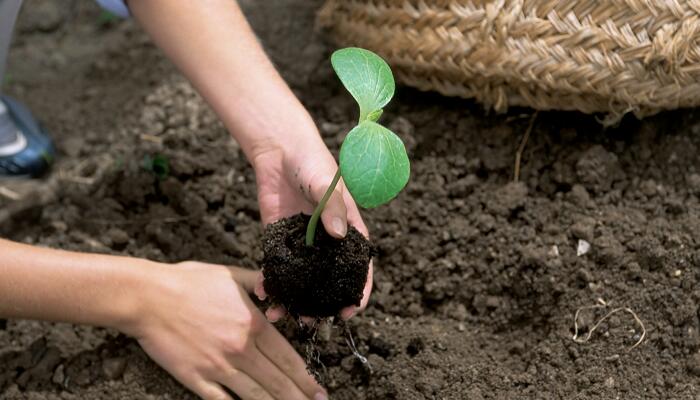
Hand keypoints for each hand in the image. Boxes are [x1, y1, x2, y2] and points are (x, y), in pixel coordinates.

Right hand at [125, 261, 326, 399]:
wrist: (148, 296)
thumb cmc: (189, 282)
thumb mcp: (232, 275)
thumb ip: (260, 282)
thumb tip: (277, 286)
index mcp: (253, 324)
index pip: (289, 358)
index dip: (306, 377)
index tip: (318, 389)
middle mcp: (241, 349)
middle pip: (277, 381)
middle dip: (299, 396)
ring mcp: (219, 366)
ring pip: (256, 396)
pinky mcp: (196, 378)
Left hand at [251, 135, 372, 320]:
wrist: (280, 150)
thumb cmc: (312, 162)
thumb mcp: (326, 183)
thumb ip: (333, 207)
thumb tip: (338, 234)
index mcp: (348, 230)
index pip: (359, 267)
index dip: (358, 292)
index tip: (350, 312)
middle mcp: (326, 242)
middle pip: (328, 281)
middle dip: (321, 305)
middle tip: (311, 322)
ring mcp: (302, 243)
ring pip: (301, 280)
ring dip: (293, 299)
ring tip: (282, 316)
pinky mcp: (279, 239)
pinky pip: (276, 267)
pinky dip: (271, 282)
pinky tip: (263, 293)